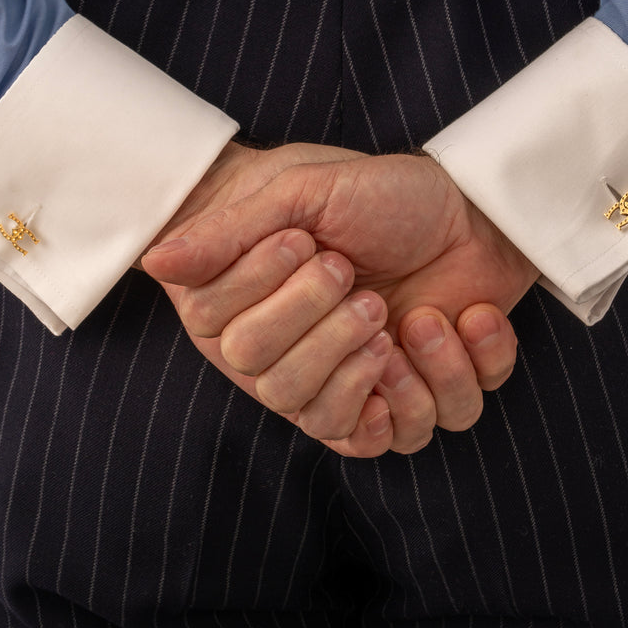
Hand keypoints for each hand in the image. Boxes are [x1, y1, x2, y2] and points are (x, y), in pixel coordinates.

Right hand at [145, 152, 537, 440]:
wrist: (474, 204)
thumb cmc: (381, 194)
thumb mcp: (301, 195)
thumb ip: (230, 233)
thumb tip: (154, 262)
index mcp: (258, 314)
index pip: (238, 346)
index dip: (275, 300)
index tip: (307, 242)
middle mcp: (299, 360)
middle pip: (283, 391)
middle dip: (330, 334)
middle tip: (363, 285)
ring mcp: (358, 385)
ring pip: (345, 426)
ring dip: (390, 368)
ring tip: (420, 316)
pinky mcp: (420, 398)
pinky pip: (420, 432)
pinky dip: (456, 375)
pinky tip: (465, 320)